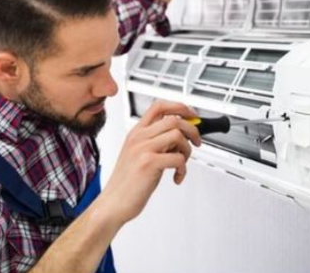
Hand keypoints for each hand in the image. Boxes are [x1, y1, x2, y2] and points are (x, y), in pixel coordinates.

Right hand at [100, 101, 201, 224]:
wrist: (113, 203)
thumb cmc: (127, 182)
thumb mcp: (138, 154)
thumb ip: (156, 141)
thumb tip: (181, 134)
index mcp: (136, 132)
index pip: (159, 106)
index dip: (180, 107)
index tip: (192, 115)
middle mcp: (139, 137)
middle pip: (174, 119)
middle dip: (192, 130)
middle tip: (196, 142)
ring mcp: (143, 149)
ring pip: (178, 135)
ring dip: (187, 150)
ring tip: (182, 163)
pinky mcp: (148, 163)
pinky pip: (178, 158)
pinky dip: (183, 169)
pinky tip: (176, 177)